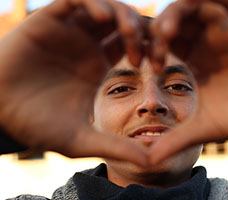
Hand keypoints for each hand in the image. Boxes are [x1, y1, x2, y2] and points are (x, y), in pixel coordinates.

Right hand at [0, 0, 147, 165]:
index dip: (152, 50)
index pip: (136, 46)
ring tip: (130, 34)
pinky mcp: (50, 20)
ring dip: (125, 15)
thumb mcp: (82, 139)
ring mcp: (70, 31)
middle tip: (151, 49)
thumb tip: (149, 161)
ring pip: (107, 7)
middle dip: (145, 31)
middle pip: (127, 23)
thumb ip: (115, 147)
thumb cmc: (37, 124)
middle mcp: (88, 45)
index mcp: (99, 66)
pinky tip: (102, 19)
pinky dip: (94, 2)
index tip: (159, 65)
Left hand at [149, 0, 227, 163]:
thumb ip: (176, 139)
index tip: (144, 64)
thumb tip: (147, 161)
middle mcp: (204, 41)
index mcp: (191, 60)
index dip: (148, 49)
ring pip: (194, 4)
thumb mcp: (205, 127)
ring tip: (169, 31)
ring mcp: (224, 28)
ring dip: (177, 12)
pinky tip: (205, 14)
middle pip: (173, 20)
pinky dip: (213, 0)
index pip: (161, 43)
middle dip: (159, 27)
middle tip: (155, 42)